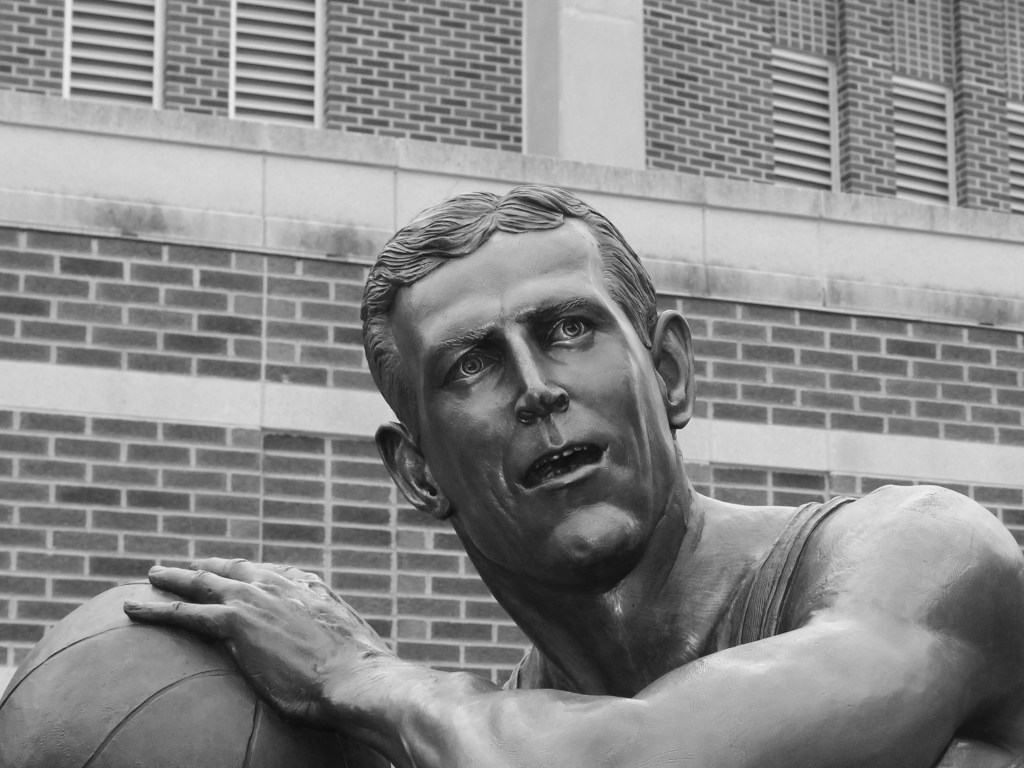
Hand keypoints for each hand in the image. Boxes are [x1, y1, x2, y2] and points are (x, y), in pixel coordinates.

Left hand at [124, 557, 395, 729]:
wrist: (356, 678)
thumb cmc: (358, 676)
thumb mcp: (345, 647)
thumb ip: (326, 642)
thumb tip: (329, 662)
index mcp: (310, 587)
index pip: (270, 572)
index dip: (246, 572)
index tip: (233, 572)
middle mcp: (281, 584)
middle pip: (232, 568)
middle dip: (207, 566)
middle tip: (186, 566)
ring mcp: (256, 599)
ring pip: (202, 582)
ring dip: (174, 577)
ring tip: (152, 575)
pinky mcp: (235, 622)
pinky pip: (184, 612)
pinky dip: (156, 609)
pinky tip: (133, 608)